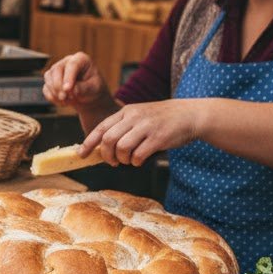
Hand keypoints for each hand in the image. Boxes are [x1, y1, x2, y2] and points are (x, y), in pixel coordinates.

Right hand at [43, 52, 111, 107]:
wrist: (88, 95)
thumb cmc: (93, 88)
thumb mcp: (94, 88)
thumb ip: (84, 88)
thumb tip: (72, 90)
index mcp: (81, 59)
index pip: (72, 65)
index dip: (68, 77)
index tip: (67, 89)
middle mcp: (67, 61)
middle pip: (56, 69)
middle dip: (58, 85)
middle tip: (64, 98)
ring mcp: (57, 70)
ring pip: (48, 78)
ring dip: (55, 92)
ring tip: (67, 101)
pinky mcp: (50, 80)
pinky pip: (46, 88)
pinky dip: (52, 97)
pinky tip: (62, 102)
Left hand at [79, 99, 202, 167]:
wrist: (190, 115)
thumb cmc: (161, 119)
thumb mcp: (139, 116)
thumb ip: (122, 128)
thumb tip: (103, 149)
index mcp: (126, 111)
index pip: (101, 127)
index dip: (89, 142)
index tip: (82, 154)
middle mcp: (134, 117)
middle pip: (109, 139)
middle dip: (106, 155)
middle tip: (112, 162)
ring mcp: (147, 127)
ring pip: (122, 148)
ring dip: (122, 159)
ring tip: (129, 160)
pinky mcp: (158, 138)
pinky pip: (139, 155)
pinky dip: (136, 162)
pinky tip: (141, 159)